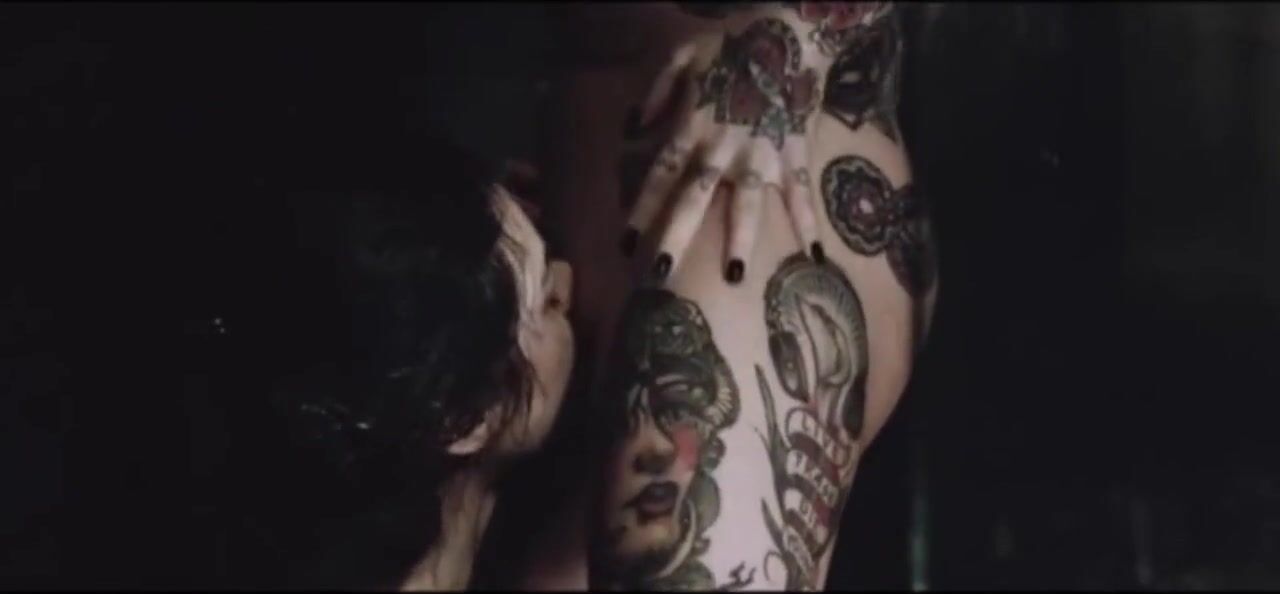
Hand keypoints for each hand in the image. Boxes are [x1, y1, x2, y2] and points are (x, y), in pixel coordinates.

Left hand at [620, 17, 828, 285]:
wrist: (790, 29)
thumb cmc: (734, 42)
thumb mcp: (684, 54)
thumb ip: (658, 90)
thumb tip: (635, 125)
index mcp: (693, 126)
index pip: (660, 175)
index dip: (642, 209)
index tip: (626, 244)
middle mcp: (723, 146)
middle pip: (694, 197)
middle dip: (676, 235)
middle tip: (661, 273)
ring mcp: (761, 151)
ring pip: (746, 202)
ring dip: (739, 240)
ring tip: (733, 276)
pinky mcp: (795, 150)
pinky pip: (801, 192)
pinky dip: (809, 223)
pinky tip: (815, 257)